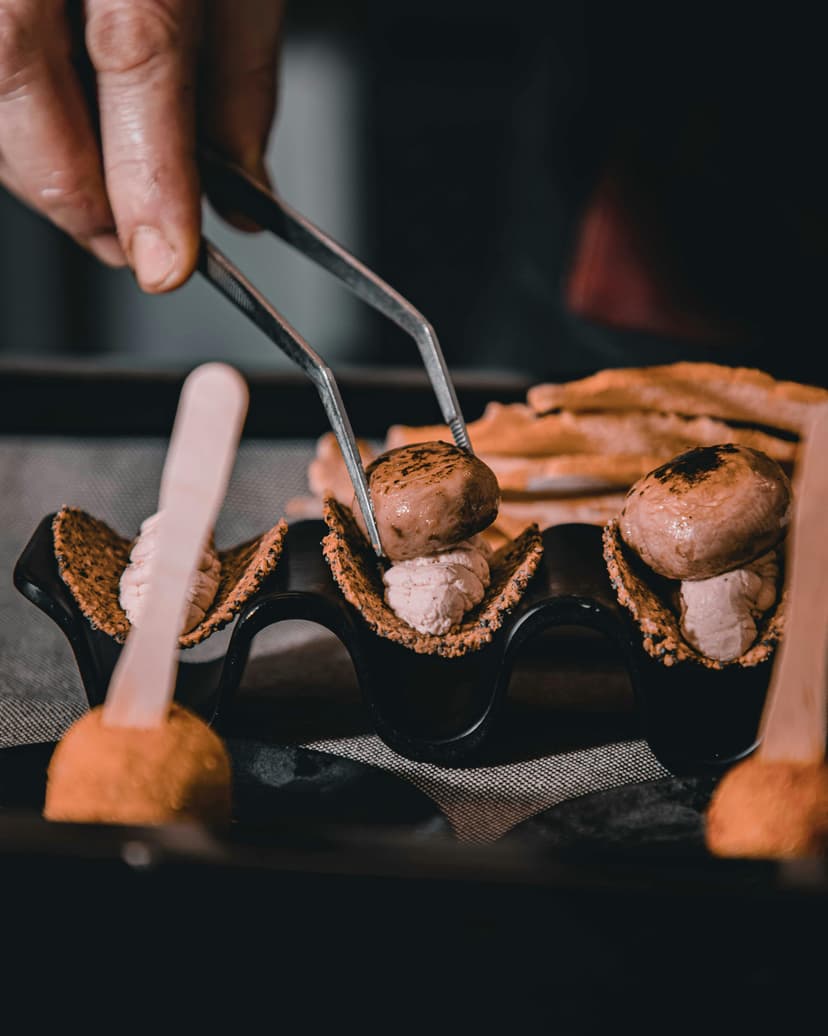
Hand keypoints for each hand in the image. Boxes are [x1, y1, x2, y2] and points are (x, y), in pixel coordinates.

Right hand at [0, 0, 283, 290]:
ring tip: (83, 194)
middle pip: (13, 62)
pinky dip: (2, 114)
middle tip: (117, 240)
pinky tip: (43, 128)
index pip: (137, 45)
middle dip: (66, 186)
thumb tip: (242, 189)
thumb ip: (243, 78)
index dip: (147, 171)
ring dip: (25, 156)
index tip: (163, 260)